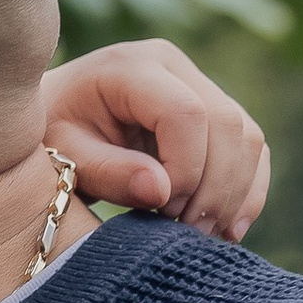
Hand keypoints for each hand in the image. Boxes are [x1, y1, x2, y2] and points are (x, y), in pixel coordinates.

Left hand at [39, 39, 269, 242]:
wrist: (54, 120)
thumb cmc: (51, 137)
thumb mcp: (64, 157)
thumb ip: (109, 173)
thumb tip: (162, 192)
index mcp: (131, 67)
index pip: (185, 113)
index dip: (186, 169)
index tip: (162, 210)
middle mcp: (173, 66)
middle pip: (227, 123)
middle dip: (215, 187)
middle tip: (187, 234)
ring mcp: (199, 84)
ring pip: (247, 136)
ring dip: (234, 194)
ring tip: (202, 236)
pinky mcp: (215, 113)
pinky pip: (252, 149)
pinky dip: (247, 191)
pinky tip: (227, 229)